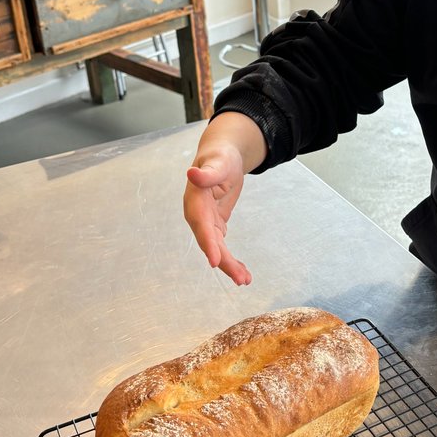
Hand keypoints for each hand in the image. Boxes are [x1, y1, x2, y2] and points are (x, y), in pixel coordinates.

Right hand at [184, 148, 251, 284]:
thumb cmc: (219, 157)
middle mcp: (197, 215)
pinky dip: (231, 259)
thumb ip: (208, 172)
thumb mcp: (218, 161)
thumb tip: (192, 173)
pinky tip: (243, 273)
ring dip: (229, 265)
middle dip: (223, 261)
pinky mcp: (214, 225)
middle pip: (209, 242)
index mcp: (195, 200)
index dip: (208, 244)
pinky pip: (221, 246)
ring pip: (216, 248)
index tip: (215, 262)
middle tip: (240, 279)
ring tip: (245, 280)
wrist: (220, 157)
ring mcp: (205, 222)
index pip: (201, 225)